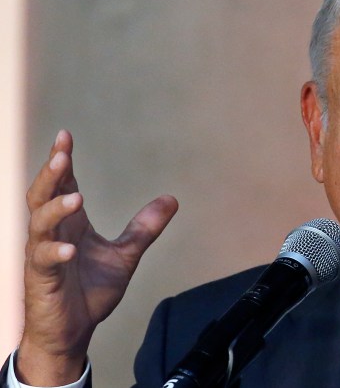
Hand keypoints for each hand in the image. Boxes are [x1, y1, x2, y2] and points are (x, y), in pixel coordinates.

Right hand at [16, 130, 177, 385]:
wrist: (73, 332)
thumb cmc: (90, 292)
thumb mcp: (125, 256)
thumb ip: (144, 228)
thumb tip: (172, 199)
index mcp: (70, 225)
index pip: (63, 186)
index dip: (63, 161)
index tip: (66, 136)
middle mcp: (52, 235)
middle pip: (42, 196)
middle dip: (51, 175)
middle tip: (62, 155)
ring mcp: (42, 257)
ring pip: (39, 224)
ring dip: (55, 209)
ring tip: (75, 198)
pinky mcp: (40, 281)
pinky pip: (42, 262)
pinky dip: (54, 253)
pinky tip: (67, 250)